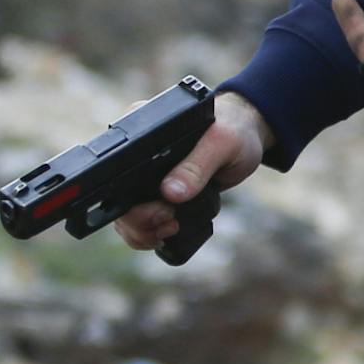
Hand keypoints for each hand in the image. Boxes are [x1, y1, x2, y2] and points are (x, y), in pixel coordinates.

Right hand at [114, 91, 272, 263]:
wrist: (247, 137)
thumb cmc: (234, 130)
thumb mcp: (222, 144)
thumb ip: (198, 166)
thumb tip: (170, 193)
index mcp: (141, 130)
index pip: (116, 165)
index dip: (126, 194)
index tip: (159, 207)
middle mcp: (135, 155)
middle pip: (116, 196)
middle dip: (138, 218)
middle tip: (169, 221)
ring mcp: (144, 177)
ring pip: (125, 213)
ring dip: (142, 230)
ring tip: (171, 229)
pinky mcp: (155, 194)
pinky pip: (139, 221)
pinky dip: (148, 234)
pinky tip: (168, 233)